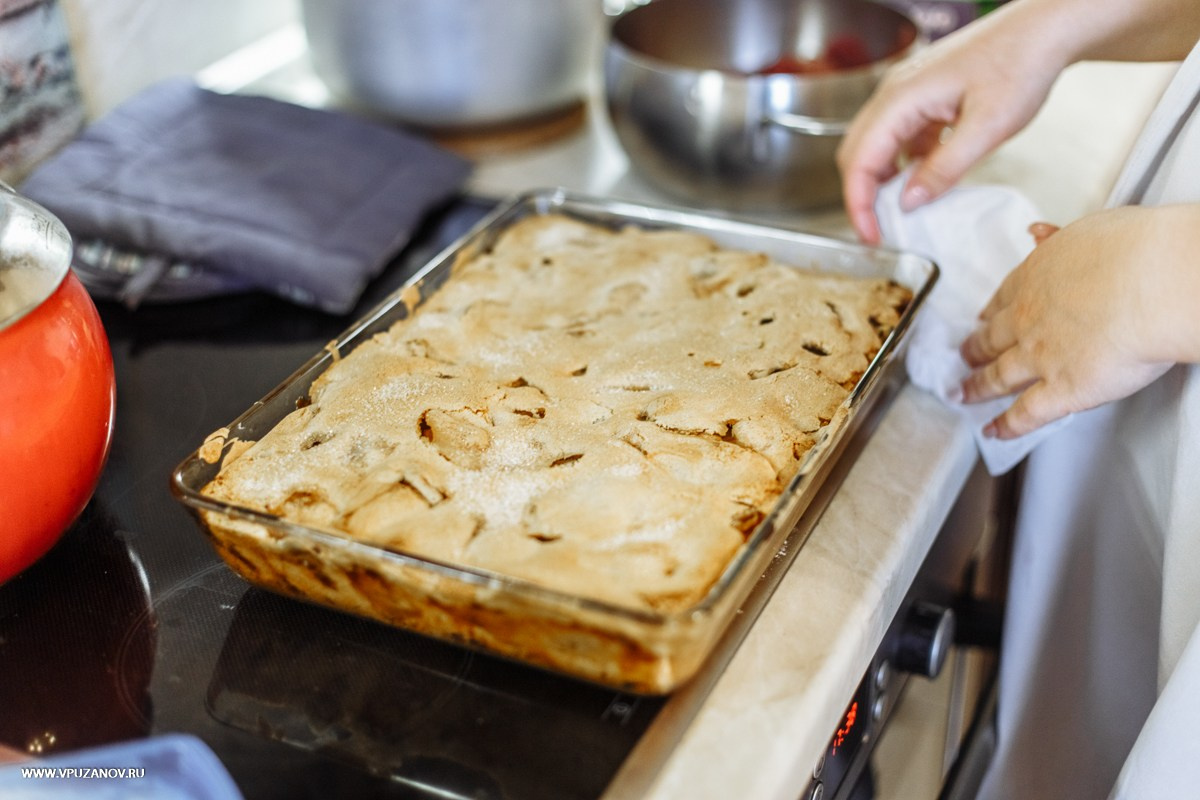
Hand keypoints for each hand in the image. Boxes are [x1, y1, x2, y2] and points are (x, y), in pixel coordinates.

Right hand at [836, 5, 1065, 242]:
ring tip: (902, 211)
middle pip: (856, 153)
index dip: (859, 204)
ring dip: (881, 181)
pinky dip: (902, 165)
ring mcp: (906, 93)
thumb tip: (909, 202)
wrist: (1044, 30)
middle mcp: (895, 92)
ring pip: (874, 146)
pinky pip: (898, 138)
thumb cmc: (1021, 63)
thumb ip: (944, 168)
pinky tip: (924, 179)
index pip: (859, 160)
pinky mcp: (922, 98)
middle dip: (862, 196)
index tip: (871, 235)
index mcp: (902, 97)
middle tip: (881, 230)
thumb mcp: (988, 126)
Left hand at [958, 207, 1194, 438]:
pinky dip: (1006, 425)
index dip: (990, 313)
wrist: (1153, 282)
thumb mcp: (1085, 231)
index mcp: (1034, 279)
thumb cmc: (1134, 250)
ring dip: (979, 387)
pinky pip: (1026, 413)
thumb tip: (1037, 233)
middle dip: (975, 349)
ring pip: (999, 376)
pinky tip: (993, 431)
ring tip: (965, 394)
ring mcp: (1040, 357)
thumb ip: (1057, 239)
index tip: (981, 319)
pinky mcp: (1062, 389)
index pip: (1003, 299)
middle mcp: (1028, 319)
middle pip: (992, 338)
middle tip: (964, 356)